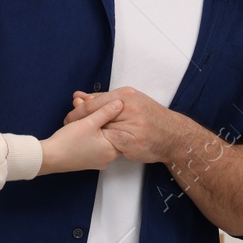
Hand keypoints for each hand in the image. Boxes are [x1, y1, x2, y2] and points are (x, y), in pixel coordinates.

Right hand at [39, 97, 121, 174]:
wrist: (49, 157)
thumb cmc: (68, 141)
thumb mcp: (89, 121)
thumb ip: (106, 111)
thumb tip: (119, 104)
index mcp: (112, 150)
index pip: (121, 132)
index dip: (114, 118)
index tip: (106, 110)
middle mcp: (107, 159)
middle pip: (111, 136)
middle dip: (103, 122)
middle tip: (93, 113)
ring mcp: (97, 162)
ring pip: (102, 141)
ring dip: (96, 129)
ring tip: (85, 119)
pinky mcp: (88, 162)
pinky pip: (95, 147)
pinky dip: (91, 138)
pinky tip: (82, 130)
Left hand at [66, 87, 188, 164]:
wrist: (174, 135)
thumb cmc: (149, 117)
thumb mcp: (129, 102)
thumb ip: (104, 100)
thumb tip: (79, 97)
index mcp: (125, 95)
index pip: (94, 102)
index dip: (78, 111)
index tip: (69, 117)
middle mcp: (128, 107)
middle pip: (95, 115)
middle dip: (79, 123)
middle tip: (69, 128)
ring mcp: (132, 125)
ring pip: (102, 130)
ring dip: (89, 135)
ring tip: (80, 139)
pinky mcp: (133, 141)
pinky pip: (111, 143)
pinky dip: (103, 144)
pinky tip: (96, 147)